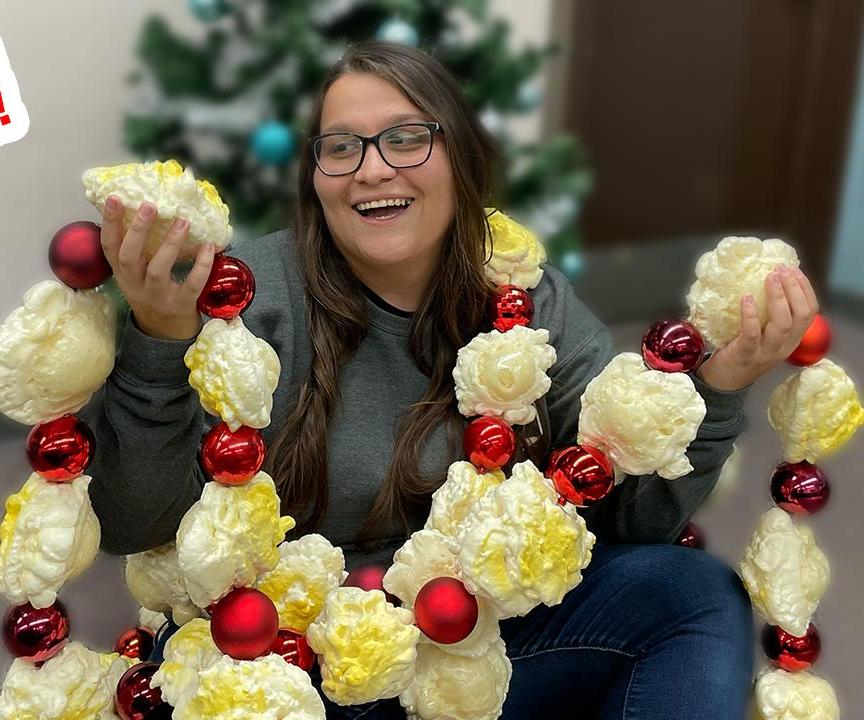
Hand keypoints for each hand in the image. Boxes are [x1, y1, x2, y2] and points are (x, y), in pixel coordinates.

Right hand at [100, 195, 215, 339]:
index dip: (109, 223)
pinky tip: (208, 247)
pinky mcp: (180, 305)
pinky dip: (201, 265)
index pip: (109, 247)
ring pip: (158, 270)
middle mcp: (135, 285)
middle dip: (137, 230)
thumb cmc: (152, 294)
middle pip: (129, 256)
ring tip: (182, 221)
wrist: (166, 333)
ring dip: (170, 244)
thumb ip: (138, 250)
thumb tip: (144, 209)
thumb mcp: (136, 274)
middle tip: (149, 206)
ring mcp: (157, 297)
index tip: (114, 199)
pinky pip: (191, 284)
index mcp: (122, 274)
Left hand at [696, 265, 818, 390]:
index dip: (805, 289)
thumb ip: (771, 315)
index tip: (794, 270)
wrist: (725, 380)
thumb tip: (770, 280)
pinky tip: (747, 298)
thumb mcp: (766, 335)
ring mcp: (767, 351)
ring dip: (778, 297)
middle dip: (794, 289)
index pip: (810, 312)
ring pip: (782, 323)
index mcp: (792, 338)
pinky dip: (751, 314)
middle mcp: (784, 345)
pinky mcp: (747, 353)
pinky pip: (752, 333)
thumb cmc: (744, 350)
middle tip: (782, 269)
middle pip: (800, 315)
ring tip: (770, 278)